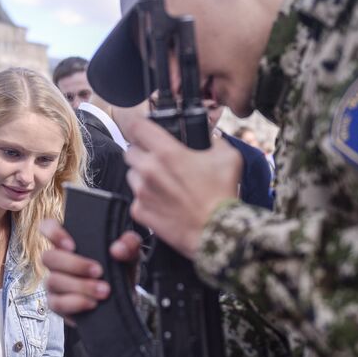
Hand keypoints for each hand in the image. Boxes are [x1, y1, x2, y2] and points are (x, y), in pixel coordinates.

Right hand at [40, 219, 141, 316]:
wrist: (124, 298)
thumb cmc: (119, 269)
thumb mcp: (129, 253)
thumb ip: (129, 244)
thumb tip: (118, 248)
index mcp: (69, 243)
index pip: (47, 228)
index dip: (53, 233)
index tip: (71, 245)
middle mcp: (58, 262)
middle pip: (49, 257)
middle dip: (75, 265)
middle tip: (98, 271)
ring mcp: (55, 283)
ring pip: (53, 281)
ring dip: (80, 286)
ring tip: (103, 291)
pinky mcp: (57, 304)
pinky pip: (57, 303)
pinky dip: (75, 303)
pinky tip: (92, 303)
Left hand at [124, 116, 241, 258]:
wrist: (216, 232)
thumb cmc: (221, 196)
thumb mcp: (227, 157)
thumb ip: (214, 139)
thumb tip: (208, 135)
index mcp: (166, 152)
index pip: (137, 126)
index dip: (139, 124)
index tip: (143, 128)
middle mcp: (149, 170)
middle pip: (130, 151)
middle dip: (143, 153)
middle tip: (160, 161)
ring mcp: (142, 192)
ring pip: (131, 175)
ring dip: (142, 176)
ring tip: (164, 184)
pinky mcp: (139, 212)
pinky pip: (135, 199)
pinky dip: (146, 199)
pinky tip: (163, 202)